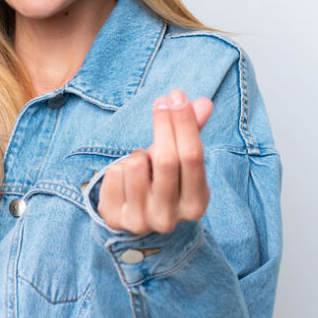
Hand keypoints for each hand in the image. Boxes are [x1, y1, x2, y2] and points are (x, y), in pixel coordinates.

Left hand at [97, 90, 213, 234]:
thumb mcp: (180, 163)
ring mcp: (141, 221)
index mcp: (195, 205)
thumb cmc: (163, 183)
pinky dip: (118, 167)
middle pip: (166, 159)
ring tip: (141, 162)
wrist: (136, 218)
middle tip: (160, 101)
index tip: (176, 96)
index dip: (184, 123)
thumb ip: (191, 134)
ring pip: (135, 165)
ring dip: (137, 153)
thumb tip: (204, 103)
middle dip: (163, 124)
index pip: (192, 157)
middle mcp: (169, 218)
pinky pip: (113, 175)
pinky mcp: (115, 218)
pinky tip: (124, 178)